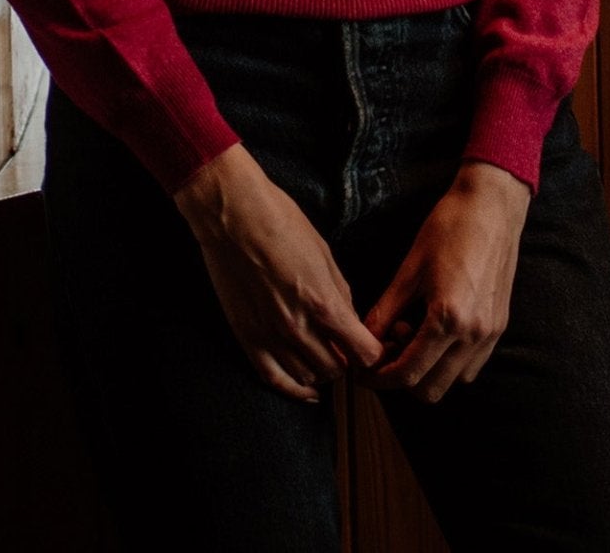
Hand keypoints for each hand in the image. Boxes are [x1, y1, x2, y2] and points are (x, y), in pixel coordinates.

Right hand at [174, 142, 383, 402]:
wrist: (235, 218)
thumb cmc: (283, 224)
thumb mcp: (325, 254)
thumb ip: (340, 293)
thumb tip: (350, 320)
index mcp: (324, 302)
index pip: (363, 352)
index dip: (373, 354)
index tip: (374, 348)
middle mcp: (299, 327)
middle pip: (336, 369)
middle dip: (348, 361)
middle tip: (347, 349)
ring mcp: (270, 336)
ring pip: (308, 377)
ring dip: (322, 371)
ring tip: (326, 356)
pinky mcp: (246, 338)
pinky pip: (274, 379)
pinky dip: (294, 390)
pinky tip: (307, 391)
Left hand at [360, 160, 531, 402]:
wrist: (493, 203)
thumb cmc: (450, 227)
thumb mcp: (410, 268)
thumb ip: (385, 311)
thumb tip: (362, 340)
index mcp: (447, 318)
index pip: (407, 374)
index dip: (379, 379)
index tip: (363, 371)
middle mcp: (473, 332)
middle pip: (430, 389)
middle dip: (402, 379)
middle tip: (386, 351)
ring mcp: (490, 331)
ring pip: (454, 381)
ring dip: (429, 370)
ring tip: (413, 334)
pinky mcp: (500, 324)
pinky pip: (472, 363)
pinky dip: (451, 361)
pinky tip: (437, 331)